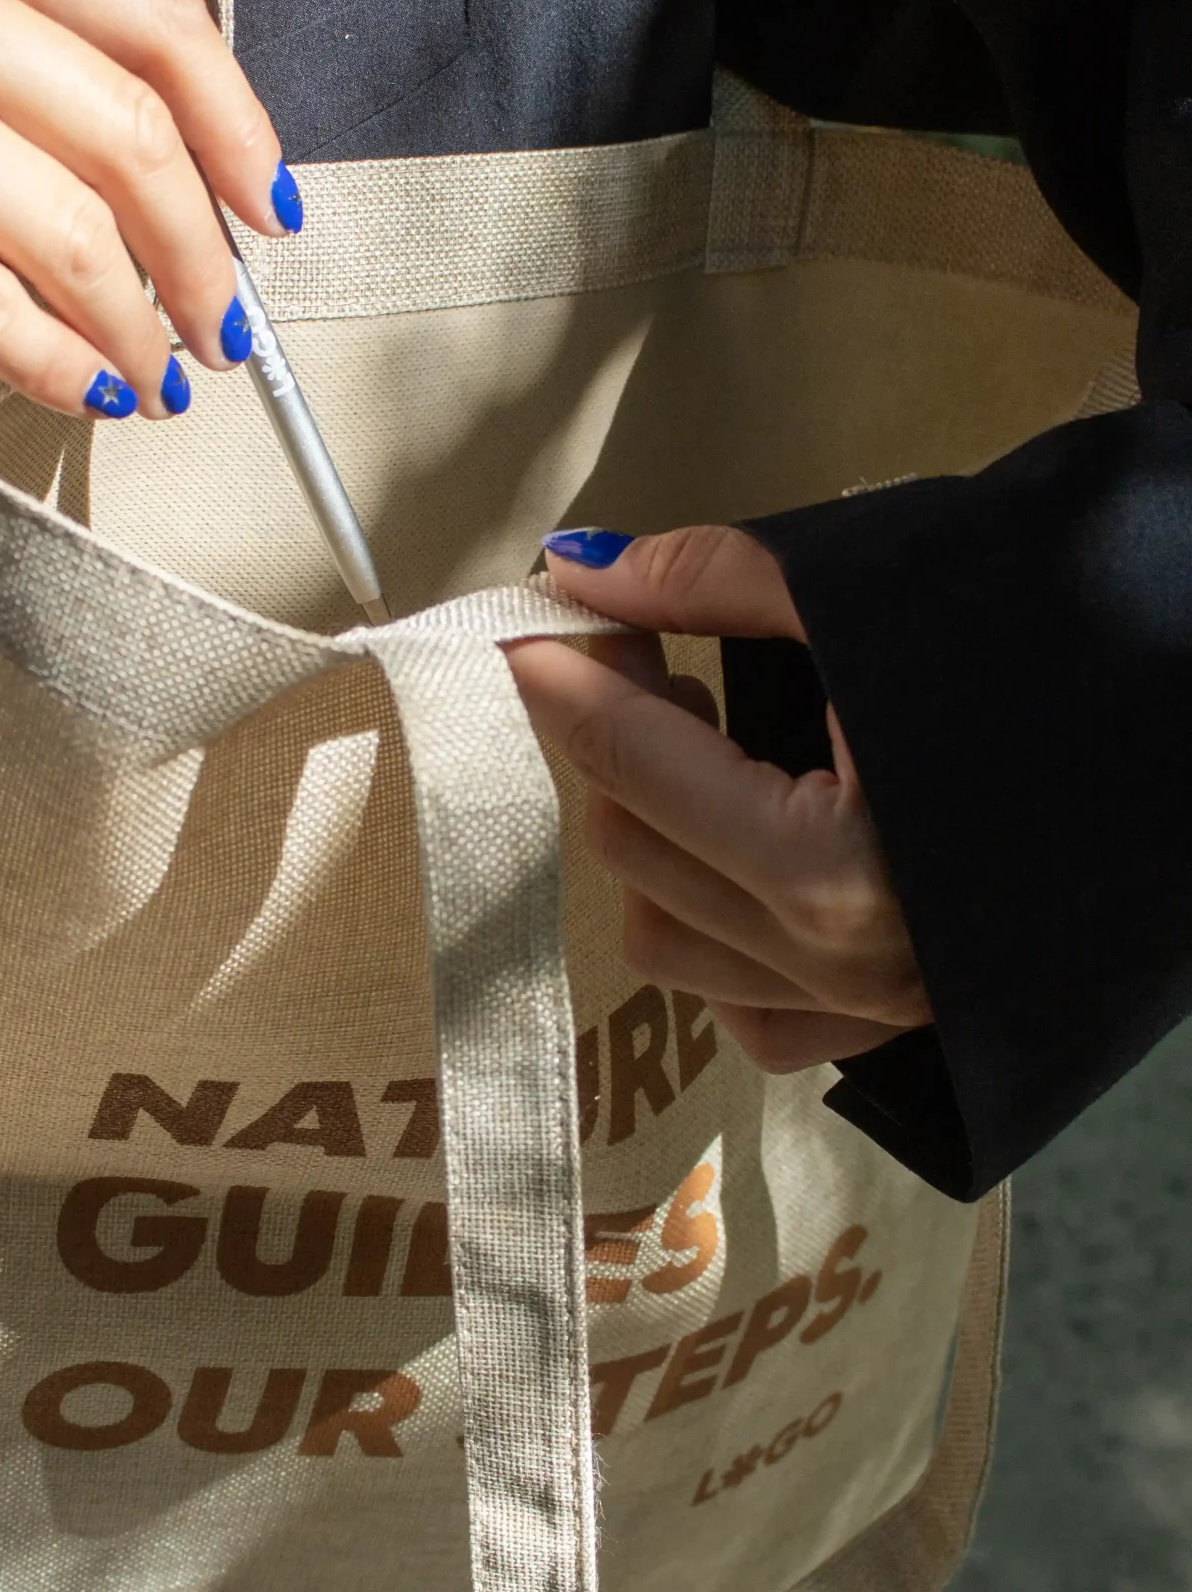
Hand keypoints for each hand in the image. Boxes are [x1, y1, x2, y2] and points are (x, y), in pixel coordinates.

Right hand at [0, 0, 299, 419]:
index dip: (241, 125)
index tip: (271, 210)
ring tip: (157, 375)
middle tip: (225, 330)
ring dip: (138, 326)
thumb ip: (21, 41)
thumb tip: (179, 173)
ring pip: (74, 233)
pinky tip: (83, 389)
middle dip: (203, 256)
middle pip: (134, 137)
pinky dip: (56, 364)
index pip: (157, 15)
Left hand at [507, 525, 929, 1074]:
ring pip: (670, 941)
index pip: (630, 761)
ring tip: (693, 741)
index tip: (524, 623)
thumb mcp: (880, 587)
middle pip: (635, 846)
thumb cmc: (1066, 632)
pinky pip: (750, 1010)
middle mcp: (844, 961)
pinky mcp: (904, 1024)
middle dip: (610, 741)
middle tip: (635, 650)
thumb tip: (589, 567)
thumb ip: (715, 582)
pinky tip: (741, 850)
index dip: (561, 679)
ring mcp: (876, 1006)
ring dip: (650, 834)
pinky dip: (715, 935)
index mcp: (832, 863)